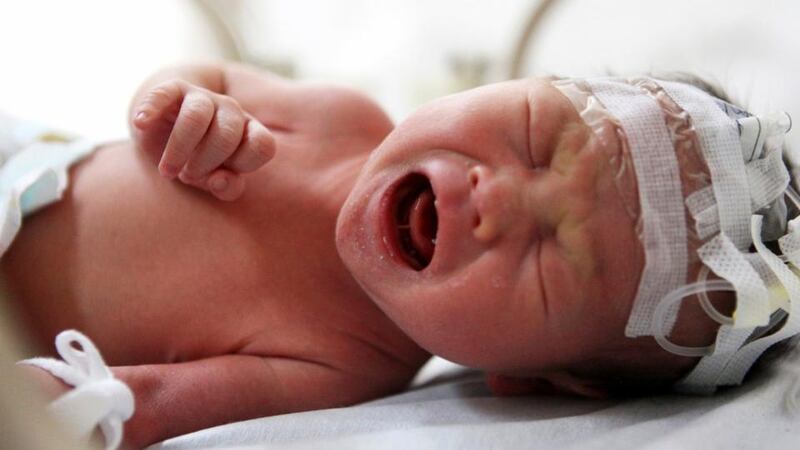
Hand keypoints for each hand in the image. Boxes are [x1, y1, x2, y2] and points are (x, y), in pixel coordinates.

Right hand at [130, 79, 275, 200]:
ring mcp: (203, 97)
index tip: (218, 178)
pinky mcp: (172, 89)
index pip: (263, 145)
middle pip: (227, 134)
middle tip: (187, 176)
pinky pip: (163, 94)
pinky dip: (152, 107)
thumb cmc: (198, 162)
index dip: (243, 165)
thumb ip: (226, 187)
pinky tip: (141, 123)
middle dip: (206, 162)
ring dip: (179, 149)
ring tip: (167, 171)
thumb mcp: (213, 179)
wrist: (168, 132)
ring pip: (197, 117)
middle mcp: (231, 111)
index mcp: (248, 132)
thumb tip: (221, 181)